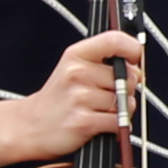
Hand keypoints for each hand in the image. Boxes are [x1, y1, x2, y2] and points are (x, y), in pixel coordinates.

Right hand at [0, 29, 145, 167]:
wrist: (29, 126)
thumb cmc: (59, 98)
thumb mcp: (74, 68)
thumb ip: (106, 62)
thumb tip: (138, 68)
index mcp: (76, 55)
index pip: (114, 40)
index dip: (132, 49)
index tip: (133, 60)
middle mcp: (76, 73)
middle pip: (129, 77)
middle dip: (126, 90)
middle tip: (104, 96)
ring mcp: (79, 98)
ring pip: (126, 102)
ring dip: (120, 111)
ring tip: (97, 111)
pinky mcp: (82, 122)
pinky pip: (119, 122)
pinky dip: (116, 127)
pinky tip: (99, 124)